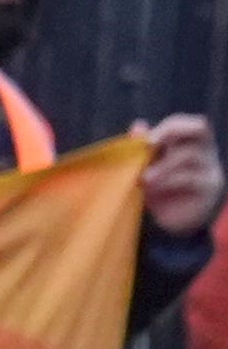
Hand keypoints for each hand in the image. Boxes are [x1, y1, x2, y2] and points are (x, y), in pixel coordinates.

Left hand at [149, 113, 220, 238]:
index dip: (171, 126)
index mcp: (193, 144)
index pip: (193, 123)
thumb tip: (138, 124)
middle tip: (148, 146)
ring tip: (143, 179)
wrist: (170, 225)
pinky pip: (190, 177)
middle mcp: (207, 153)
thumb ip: (143, 147)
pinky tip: (150, 189)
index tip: (145, 141)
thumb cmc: (158, 191)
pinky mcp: (210, 188)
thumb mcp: (147, 167)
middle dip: (171, 132)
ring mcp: (211, 169)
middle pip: (201, 128)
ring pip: (189, 154)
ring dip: (161, 165)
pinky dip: (166, 181)